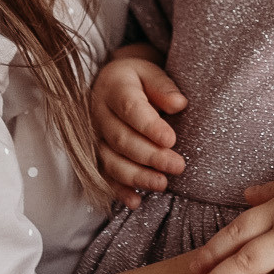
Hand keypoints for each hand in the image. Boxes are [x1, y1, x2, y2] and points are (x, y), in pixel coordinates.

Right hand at [89, 47, 186, 208]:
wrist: (111, 83)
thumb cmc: (137, 78)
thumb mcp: (150, 72)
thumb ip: (163, 86)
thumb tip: (179, 104)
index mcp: (114, 88)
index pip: (130, 108)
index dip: (149, 126)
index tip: (171, 139)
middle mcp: (99, 114)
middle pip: (122, 139)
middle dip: (150, 156)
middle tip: (177, 166)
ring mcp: (94, 137)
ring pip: (110, 161)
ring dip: (136, 176)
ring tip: (162, 184)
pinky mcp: (95, 155)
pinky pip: (103, 176)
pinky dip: (118, 191)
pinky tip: (136, 202)